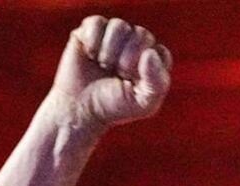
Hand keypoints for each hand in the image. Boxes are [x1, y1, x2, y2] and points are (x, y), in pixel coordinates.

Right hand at [48, 16, 172, 130]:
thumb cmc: (113, 106)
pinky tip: (90, 55)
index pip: (161, 53)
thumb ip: (157, 83)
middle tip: (118, 74)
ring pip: (119, 26)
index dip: (147, 69)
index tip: (133, 83)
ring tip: (103, 65)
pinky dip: (93, 41)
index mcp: (152, 62)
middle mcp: (134, 44)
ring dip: (110, 50)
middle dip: (128, 58)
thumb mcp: (143, 103)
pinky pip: (96, 23)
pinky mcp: (90, 30)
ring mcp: (113, 35)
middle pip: (142, 35)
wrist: (79, 108)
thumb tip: (150, 53)